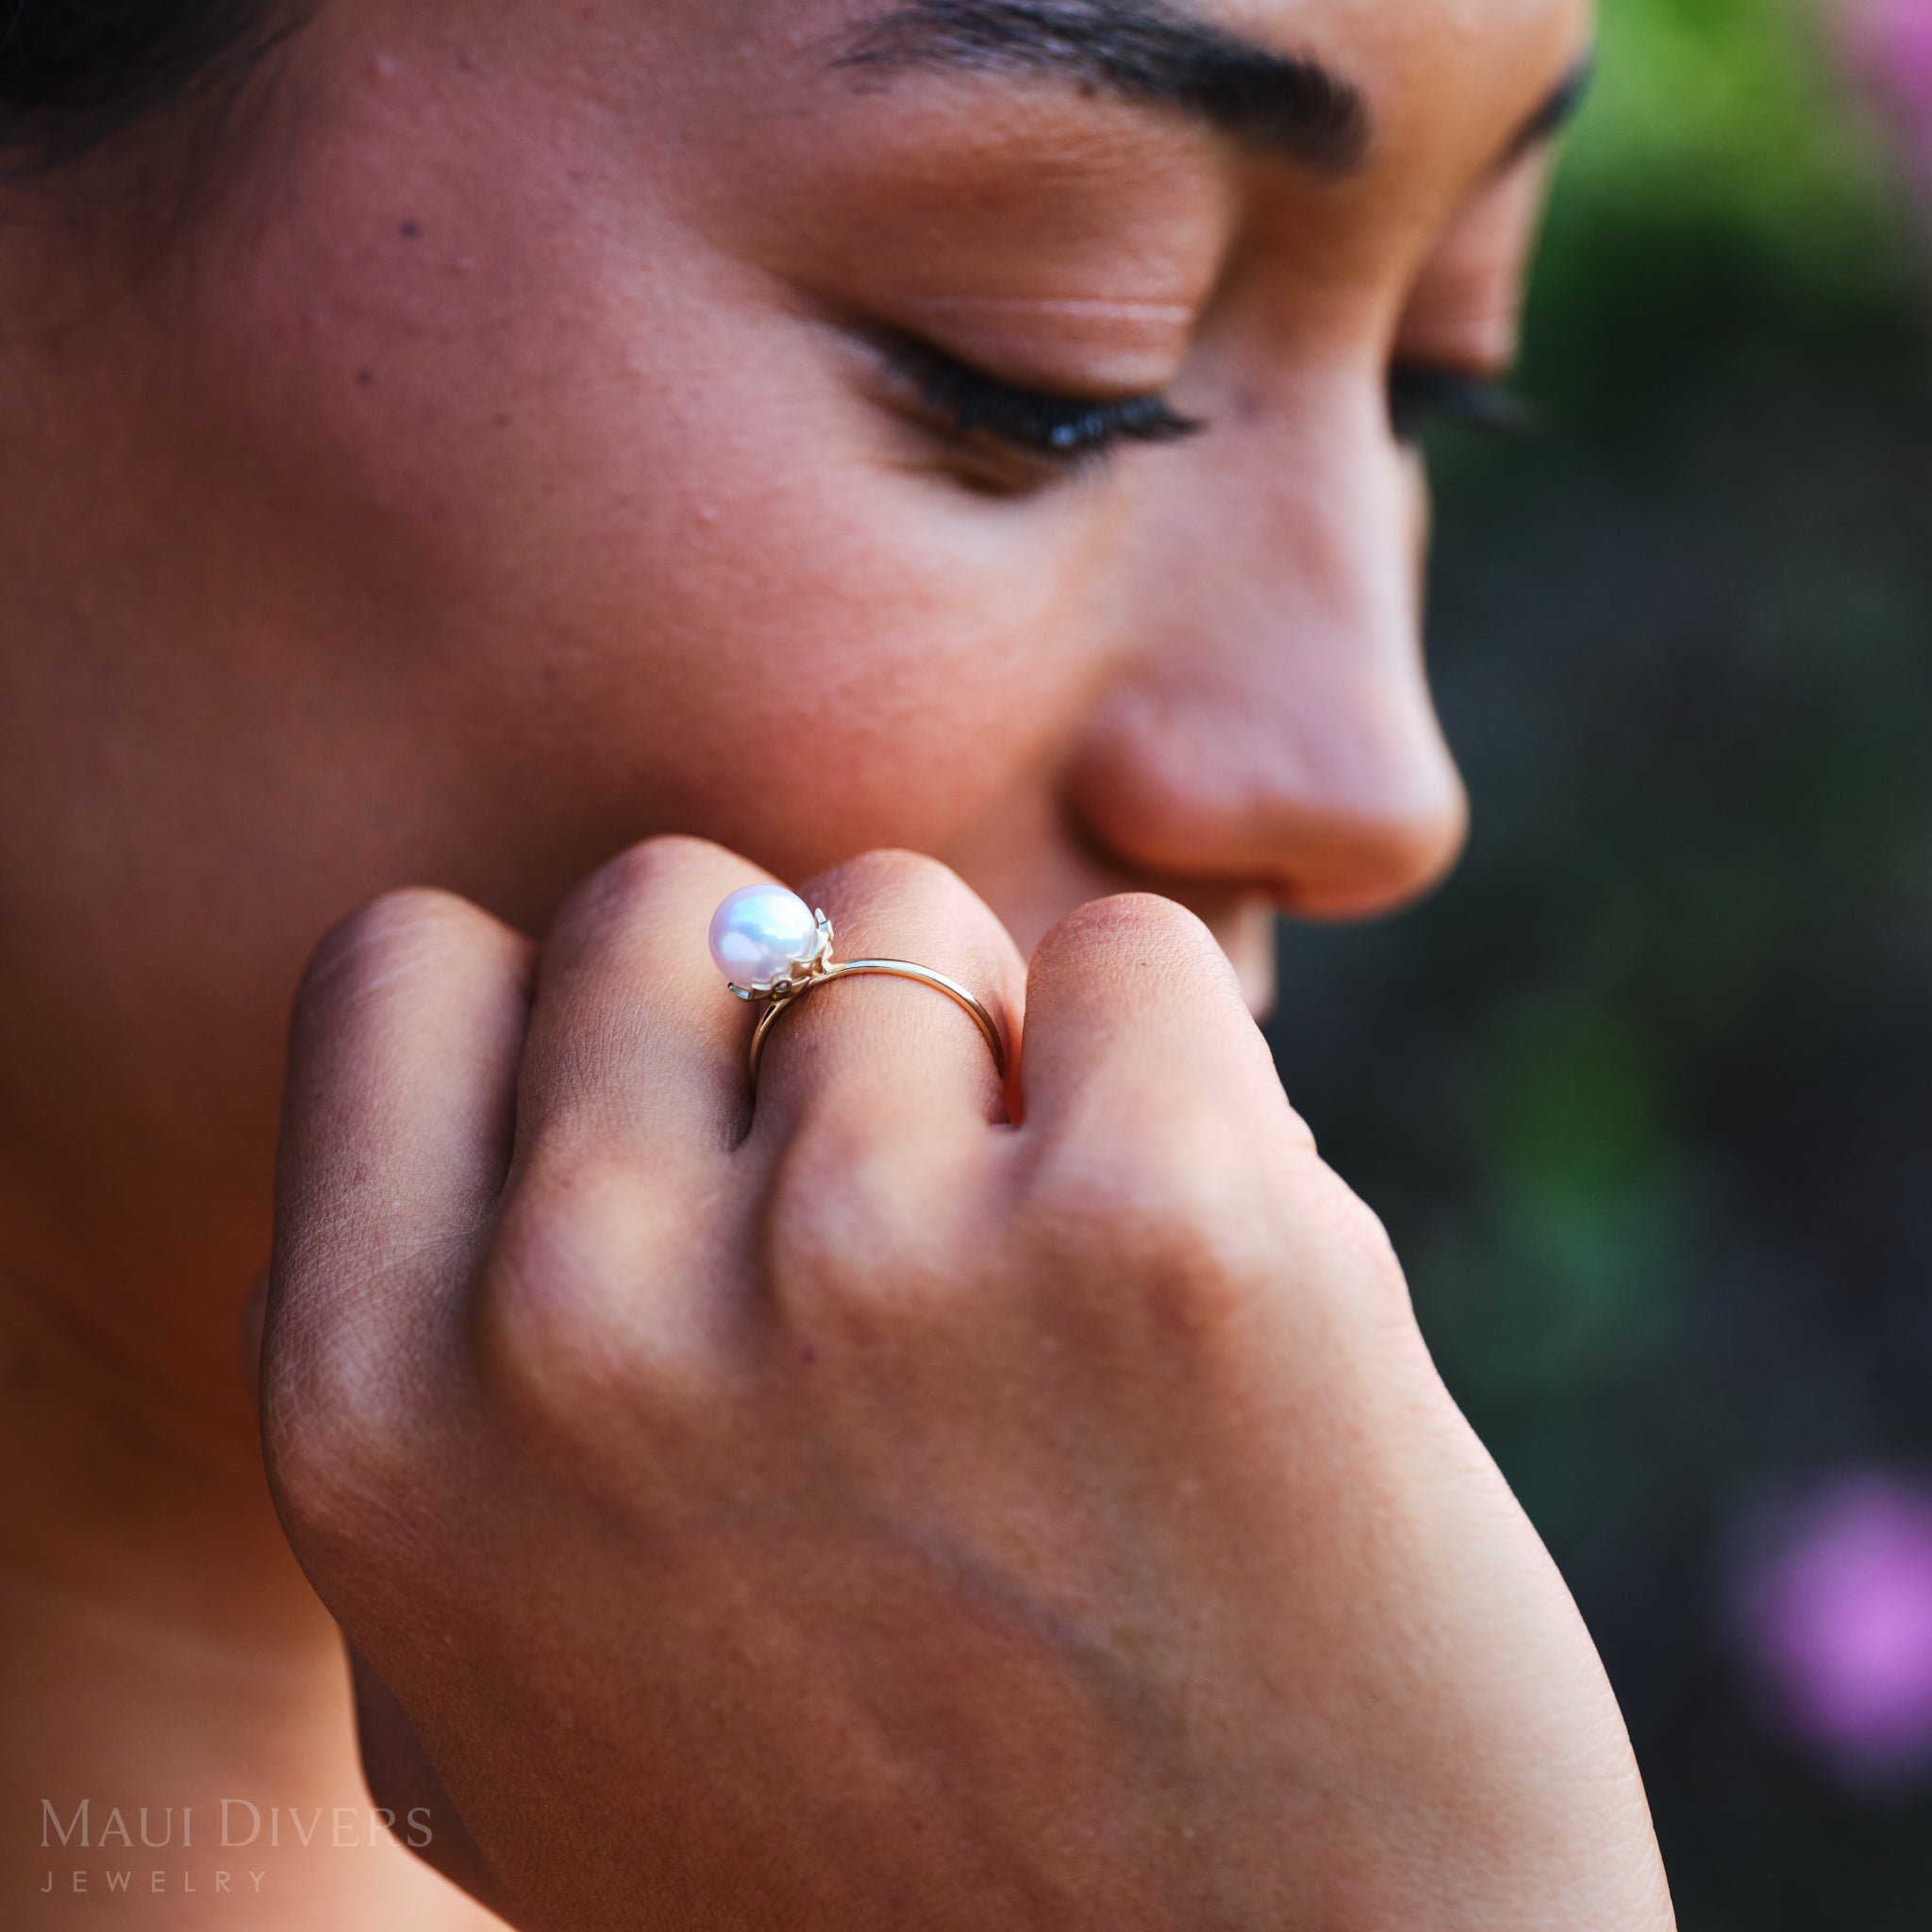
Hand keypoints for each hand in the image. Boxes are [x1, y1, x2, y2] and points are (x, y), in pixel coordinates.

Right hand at [261, 838, 1672, 1930]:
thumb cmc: (886, 1882)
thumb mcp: (528, 1712)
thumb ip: (454, 1424)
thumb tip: (471, 1164)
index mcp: (383, 1426)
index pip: (409, 971)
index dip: (564, 1030)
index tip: (689, 1141)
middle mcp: (582, 1326)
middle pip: (671, 904)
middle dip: (785, 1021)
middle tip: (901, 1230)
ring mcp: (877, 1266)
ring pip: (905, 922)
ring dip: (988, 1069)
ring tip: (1053, 1320)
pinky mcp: (1169, 1233)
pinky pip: (1137, 963)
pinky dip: (1183, 1080)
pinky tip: (1210, 1303)